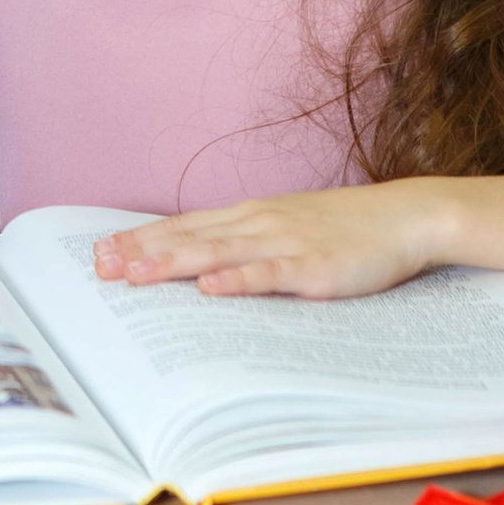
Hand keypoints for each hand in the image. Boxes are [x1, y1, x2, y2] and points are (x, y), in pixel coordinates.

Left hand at [91, 182, 449, 299]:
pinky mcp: (314, 268)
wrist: (405, 216)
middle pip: (189, 237)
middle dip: (141, 251)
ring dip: (173, 263)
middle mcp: (259, 223)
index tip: (101, 251)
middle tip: (98, 266)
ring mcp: (285, 243)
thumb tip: (203, 264)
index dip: (141, 238)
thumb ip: (246, 241)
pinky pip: (270, 275)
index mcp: (250, 215)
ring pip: (218, 253)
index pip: (183, 226)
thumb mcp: (287, 226)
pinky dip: (239, 281)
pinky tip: (211, 289)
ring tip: (135, 274)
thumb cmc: (346, 227)